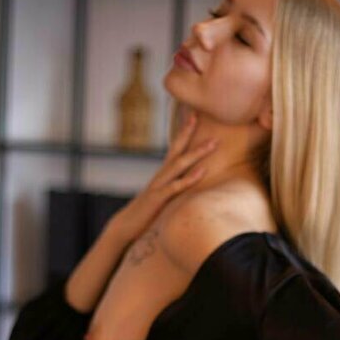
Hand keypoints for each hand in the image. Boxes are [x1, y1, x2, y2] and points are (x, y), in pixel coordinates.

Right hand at [108, 111, 218, 245]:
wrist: (126, 225)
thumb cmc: (146, 211)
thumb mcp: (161, 195)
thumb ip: (173, 185)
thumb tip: (186, 180)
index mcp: (163, 173)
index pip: (174, 147)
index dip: (184, 131)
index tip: (194, 114)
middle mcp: (161, 175)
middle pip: (177, 149)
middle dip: (189, 132)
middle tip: (201, 114)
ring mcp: (159, 185)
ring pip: (179, 165)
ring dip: (197, 153)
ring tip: (213, 143)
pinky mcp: (158, 199)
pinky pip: (176, 187)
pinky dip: (189, 178)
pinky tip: (202, 172)